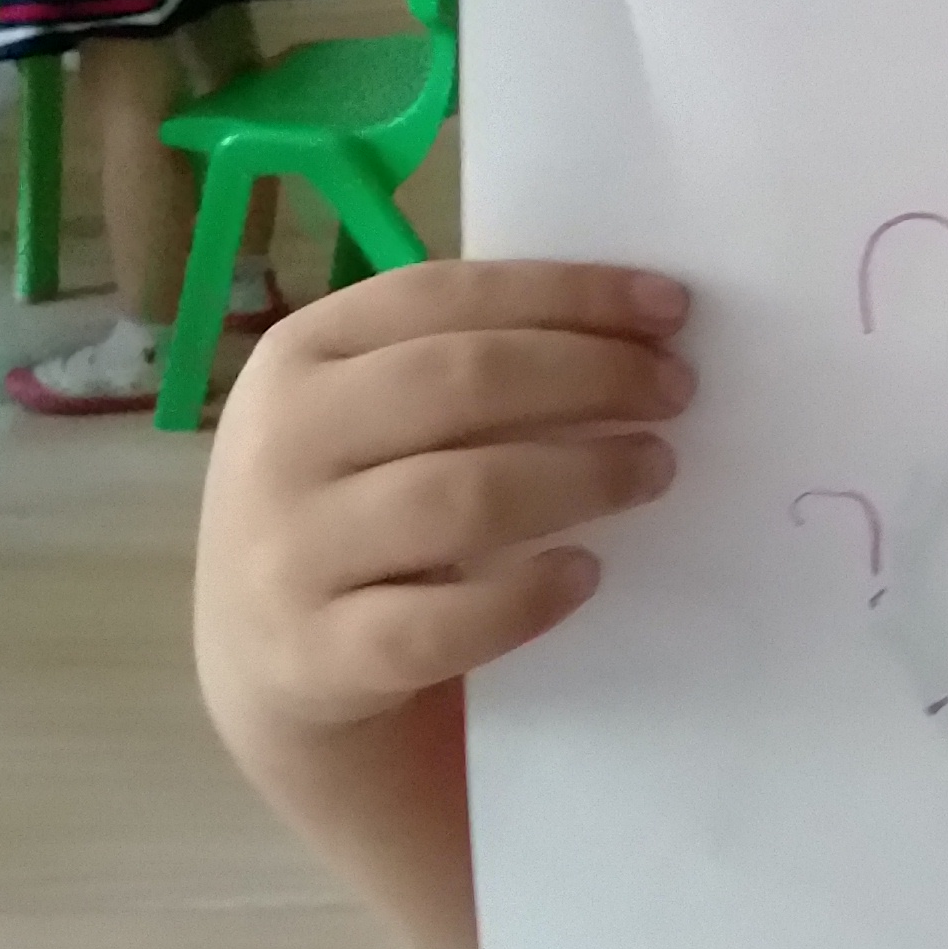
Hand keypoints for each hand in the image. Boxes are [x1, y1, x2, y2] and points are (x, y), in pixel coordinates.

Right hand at [197, 260, 691, 739]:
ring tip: (655, 467)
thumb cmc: (354, 502)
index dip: (565, 294)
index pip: (442, 296)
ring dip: (582, 475)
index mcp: (299, 353)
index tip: (670, 307)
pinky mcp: (321, 654)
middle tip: (677, 390)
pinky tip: (585, 574)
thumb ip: (460, 366)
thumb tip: (634, 331)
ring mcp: (292, 552)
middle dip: (590, 375)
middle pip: (459, 383)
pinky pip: (443, 623)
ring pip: (460, 496)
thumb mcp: (369, 414)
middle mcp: (283, 444)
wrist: (270, 654)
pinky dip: (527, 597)